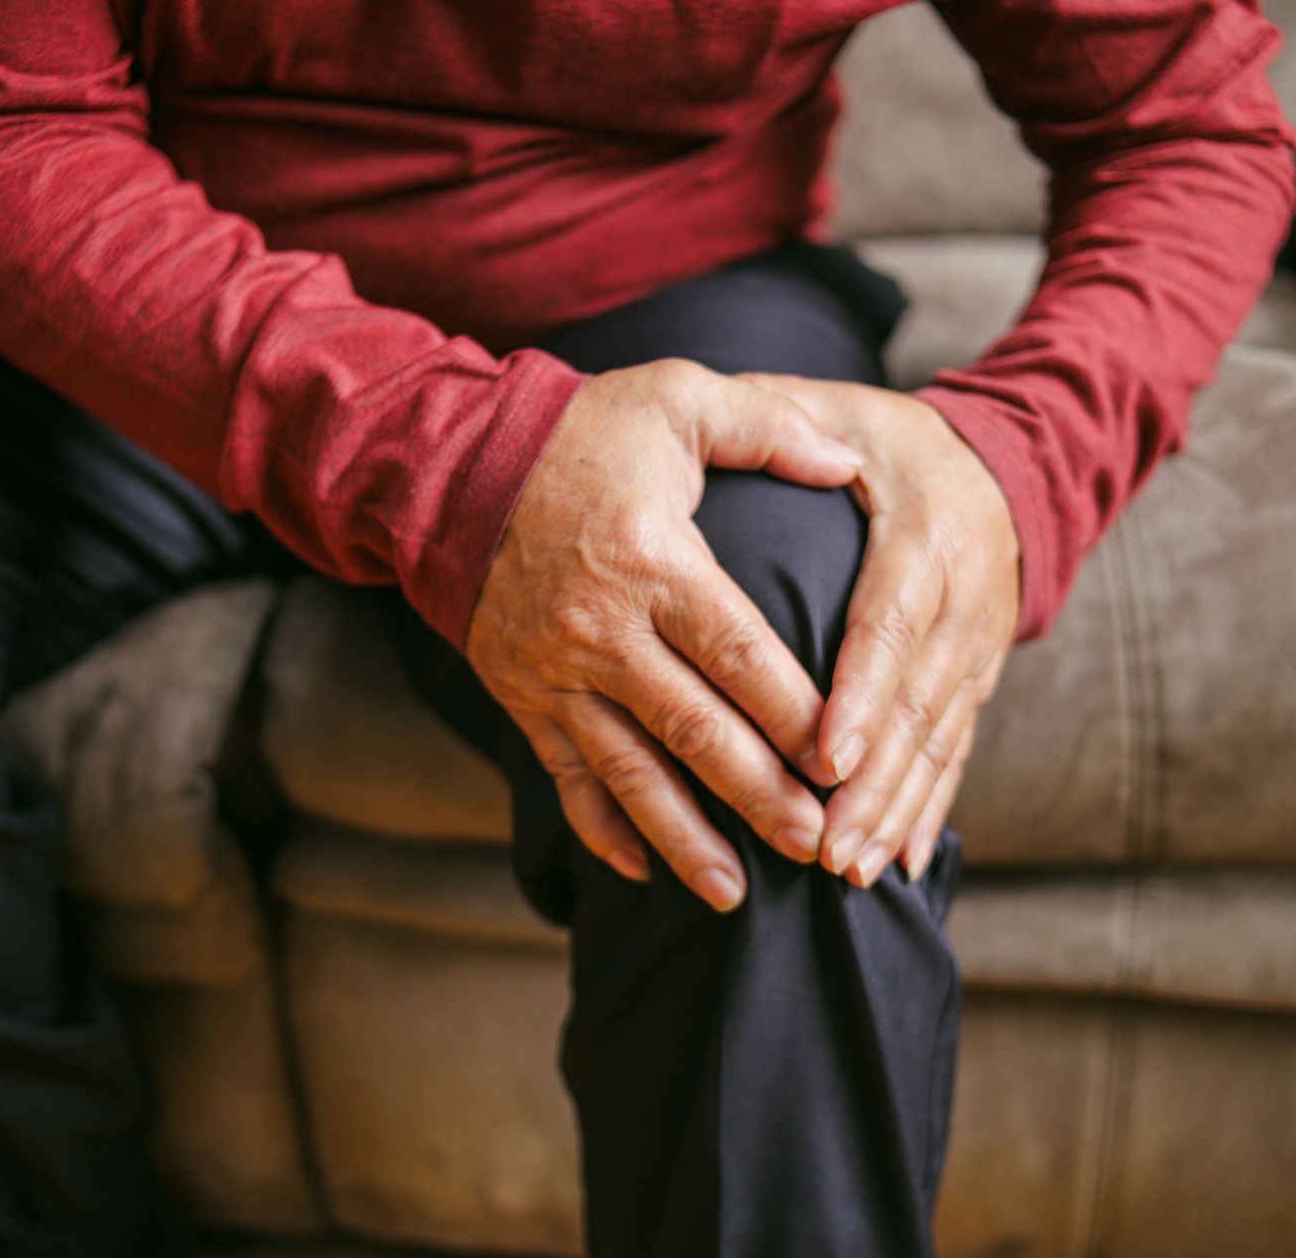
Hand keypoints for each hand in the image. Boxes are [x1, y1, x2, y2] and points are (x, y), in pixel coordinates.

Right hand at [466, 359, 856, 911]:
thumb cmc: (578, 431)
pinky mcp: (523, 700)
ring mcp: (556, 675)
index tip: (843, 762)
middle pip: (694, 729)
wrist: (448, 471)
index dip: (792, 711)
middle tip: (813, 844)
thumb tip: (847, 460)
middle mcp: (602, 631)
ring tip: (735, 896)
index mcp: (653, 561)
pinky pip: (566, 777)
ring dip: (683, 838)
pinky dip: (600, 828)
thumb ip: (766, 427)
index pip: (737, 651)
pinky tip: (639, 872)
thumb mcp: (675, 400)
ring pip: (629, 772)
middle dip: (757, 794)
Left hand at [740, 374, 1019, 887]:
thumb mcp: (849, 409)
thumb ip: (787, 416)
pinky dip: (930, 811)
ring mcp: (975, 652)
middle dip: (871, 784)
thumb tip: (738, 414)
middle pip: (916, 706)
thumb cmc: (897, 442)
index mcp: (925, 539)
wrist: (1008, 467)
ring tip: (851, 874)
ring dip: (895, 812)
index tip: (822, 757)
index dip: (860, 696)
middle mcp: (961, 605)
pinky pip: (956, 753)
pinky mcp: (977, 682)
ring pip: (937, 743)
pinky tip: (901, 867)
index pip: (890, 626)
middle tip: (825, 847)